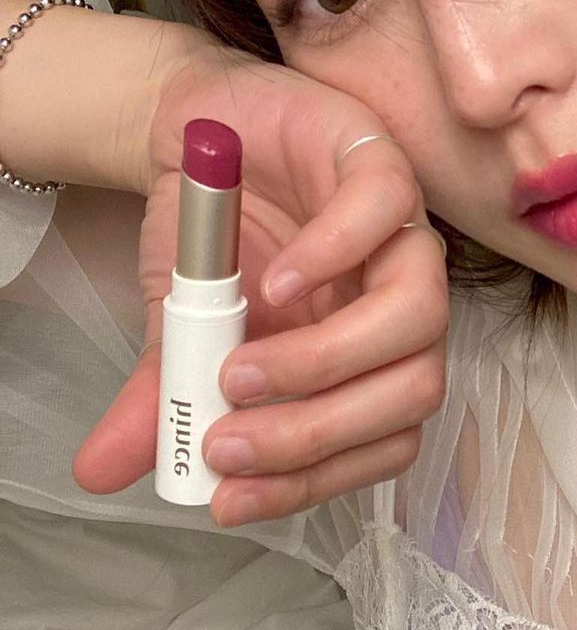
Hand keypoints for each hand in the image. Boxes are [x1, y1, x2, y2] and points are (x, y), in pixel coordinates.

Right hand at [71, 39, 447, 526]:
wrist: (202, 134)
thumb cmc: (213, 236)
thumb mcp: (179, 327)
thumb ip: (164, 394)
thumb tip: (105, 471)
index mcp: (367, 353)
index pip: (384, 438)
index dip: (318, 478)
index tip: (231, 495)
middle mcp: (397, 301)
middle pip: (414, 388)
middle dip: (319, 433)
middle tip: (227, 441)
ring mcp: (398, 233)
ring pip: (419, 314)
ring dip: (326, 360)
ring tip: (236, 372)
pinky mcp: (378, 162)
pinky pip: (384, 212)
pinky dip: (332, 255)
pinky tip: (271, 282)